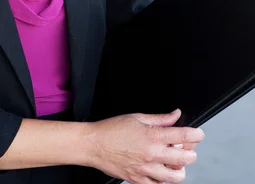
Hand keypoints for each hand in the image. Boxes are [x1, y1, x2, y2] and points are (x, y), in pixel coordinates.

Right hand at [85, 108, 204, 183]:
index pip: (182, 136)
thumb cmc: (112, 130)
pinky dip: (164, 181)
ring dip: (180, 169)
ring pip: (175, 177)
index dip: (195, 135)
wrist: (94, 144)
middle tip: (187, 148)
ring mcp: (146, 170)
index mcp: (152, 136)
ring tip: (176, 162)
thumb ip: (160, 118)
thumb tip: (175, 115)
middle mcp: (151, 154)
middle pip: (184, 158)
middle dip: (191, 152)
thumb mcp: (137, 117)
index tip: (199, 134)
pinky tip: (162, 172)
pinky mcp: (138, 180)